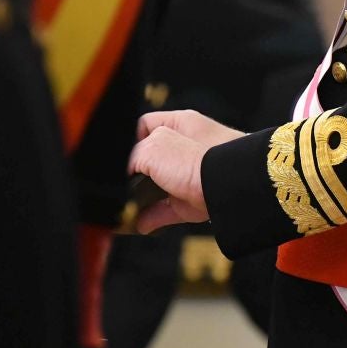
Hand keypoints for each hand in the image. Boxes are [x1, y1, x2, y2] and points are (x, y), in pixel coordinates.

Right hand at [126, 110, 242, 232]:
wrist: (232, 191)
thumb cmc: (201, 161)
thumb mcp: (153, 148)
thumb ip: (132, 155)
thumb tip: (125, 171)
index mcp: (179, 123)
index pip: (144, 125)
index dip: (126, 140)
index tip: (114, 158)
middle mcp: (185, 148)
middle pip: (148, 159)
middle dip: (132, 174)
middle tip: (117, 186)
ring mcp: (190, 175)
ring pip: (156, 187)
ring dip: (138, 200)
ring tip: (122, 208)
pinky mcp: (193, 202)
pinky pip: (166, 210)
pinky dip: (151, 218)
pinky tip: (136, 224)